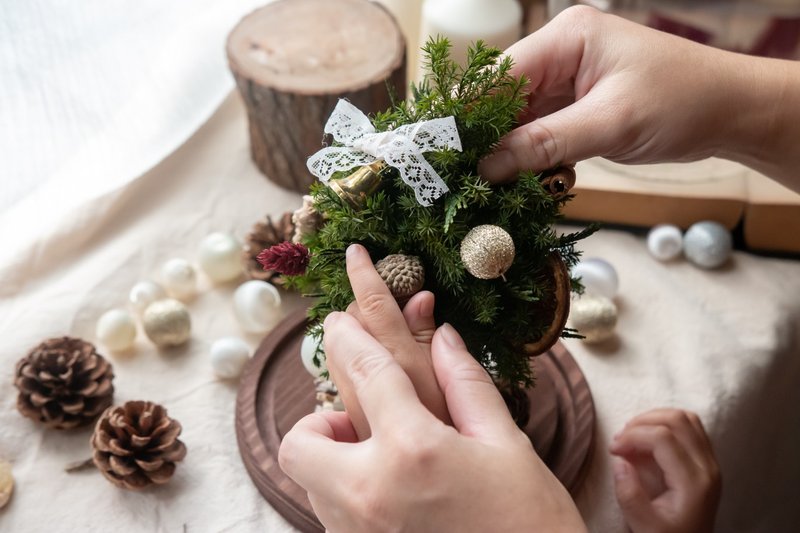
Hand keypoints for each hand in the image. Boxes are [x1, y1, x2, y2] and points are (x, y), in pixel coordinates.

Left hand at [278, 244, 586, 532]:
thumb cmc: (531, 522)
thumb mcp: (506, 445)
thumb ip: (466, 383)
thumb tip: (443, 336)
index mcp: (414, 451)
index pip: (366, 373)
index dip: (349, 337)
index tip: (337, 320)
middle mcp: (371, 494)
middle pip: (300, 441)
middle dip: (318, 420)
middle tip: (359, 419)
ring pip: (310, 480)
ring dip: (332, 457)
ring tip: (382, 454)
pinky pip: (330, 512)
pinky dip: (345, 491)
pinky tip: (391, 489)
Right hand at [478, 5, 799, 189]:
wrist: (731, 112)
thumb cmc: (683, 102)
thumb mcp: (610, 124)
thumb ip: (544, 144)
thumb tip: (485, 167)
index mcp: (566, 37)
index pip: (497, 77)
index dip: (467, 117)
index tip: (444, 155)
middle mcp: (559, 53)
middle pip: (500, 99)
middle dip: (485, 139)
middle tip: (462, 179)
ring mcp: (567, 80)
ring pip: (516, 120)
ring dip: (507, 153)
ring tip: (488, 186)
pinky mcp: (575, 105)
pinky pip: (537, 132)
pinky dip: (530, 157)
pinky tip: (522, 180)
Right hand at [610, 408, 720, 532]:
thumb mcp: (644, 526)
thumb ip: (629, 494)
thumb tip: (620, 461)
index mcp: (694, 483)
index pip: (663, 437)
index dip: (633, 436)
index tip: (613, 449)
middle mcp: (708, 468)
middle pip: (677, 420)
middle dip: (642, 422)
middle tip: (621, 440)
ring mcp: (711, 463)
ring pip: (687, 418)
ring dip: (655, 419)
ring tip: (633, 435)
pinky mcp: (707, 462)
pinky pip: (691, 428)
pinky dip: (666, 424)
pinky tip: (648, 439)